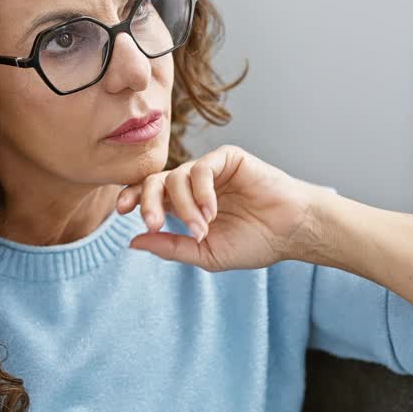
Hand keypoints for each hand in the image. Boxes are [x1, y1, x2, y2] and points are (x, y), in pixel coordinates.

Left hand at [115, 144, 328, 270]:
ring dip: (183, 206)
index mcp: (184, 204)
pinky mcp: (228, 158)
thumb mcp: (206, 253)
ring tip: (202, 228)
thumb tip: (132, 242)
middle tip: (150, 224)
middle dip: (146, 201)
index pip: (149, 194)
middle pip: (155, 180)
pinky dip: (201, 192)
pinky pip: (201, 168)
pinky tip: (212, 211)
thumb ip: (171, 247)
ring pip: (177, 176)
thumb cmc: (254, 242)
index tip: (121, 211)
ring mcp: (210, 169)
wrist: (291, 232)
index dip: (132, 197)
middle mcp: (194, 184)